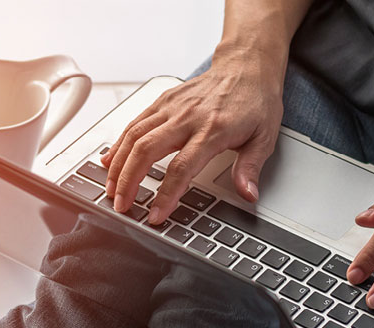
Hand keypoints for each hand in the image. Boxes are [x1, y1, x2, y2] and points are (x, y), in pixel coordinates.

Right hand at [100, 44, 284, 223]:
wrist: (246, 66)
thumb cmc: (254, 102)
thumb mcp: (264, 137)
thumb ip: (250, 168)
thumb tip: (248, 195)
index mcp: (213, 129)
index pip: (182, 167)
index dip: (166, 194)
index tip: (156, 214)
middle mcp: (187, 117)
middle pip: (146, 150)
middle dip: (129, 181)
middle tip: (121, 205)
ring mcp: (171, 107)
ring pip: (134, 136)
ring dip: (118, 165)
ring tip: (110, 189)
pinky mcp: (162, 101)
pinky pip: (134, 123)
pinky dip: (118, 143)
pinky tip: (109, 161)